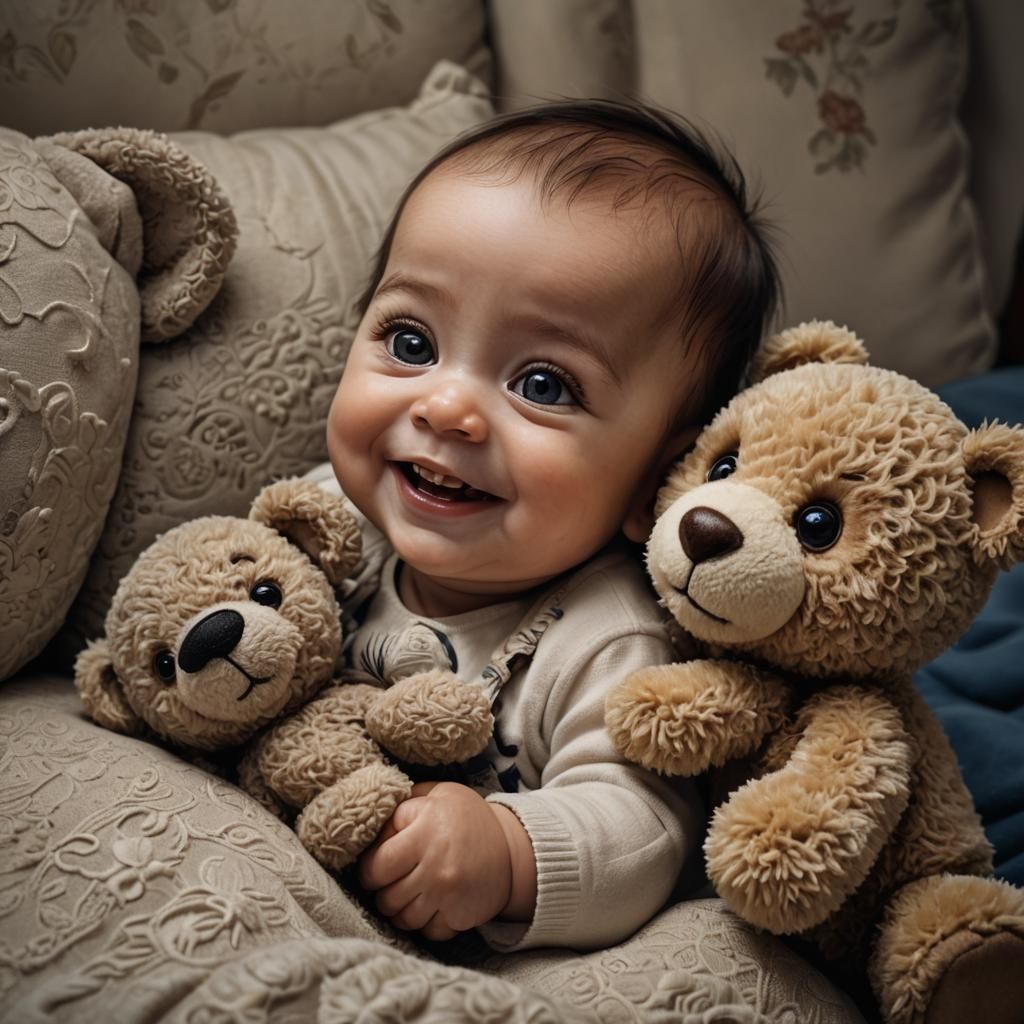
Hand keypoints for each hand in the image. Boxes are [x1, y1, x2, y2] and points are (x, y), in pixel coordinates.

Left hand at [358, 781, 533, 941]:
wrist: (512, 847)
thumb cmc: (466, 817)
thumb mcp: (436, 794)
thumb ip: (402, 805)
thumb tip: (371, 830)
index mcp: (424, 834)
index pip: (376, 868)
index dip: (368, 871)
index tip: (374, 868)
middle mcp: (436, 867)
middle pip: (386, 899)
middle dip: (383, 893)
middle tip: (392, 882)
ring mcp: (449, 896)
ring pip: (403, 920)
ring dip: (400, 911)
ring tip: (408, 894)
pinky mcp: (461, 917)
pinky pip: (427, 932)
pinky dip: (424, 923)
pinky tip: (430, 905)